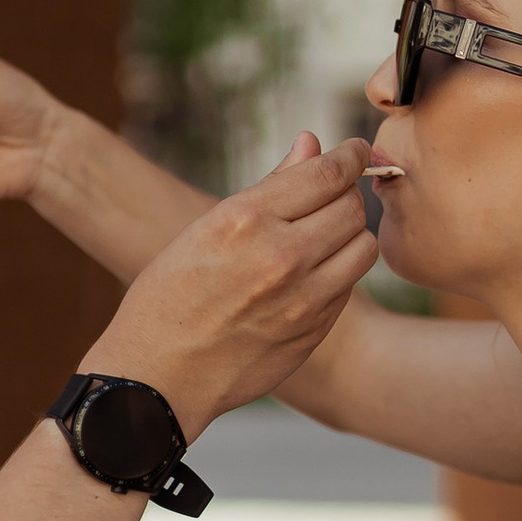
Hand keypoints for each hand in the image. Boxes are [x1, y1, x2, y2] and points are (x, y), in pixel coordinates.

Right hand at [87, 133, 375, 433]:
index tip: (357, 149)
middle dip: (347, 195)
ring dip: (351, 236)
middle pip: (353, 207)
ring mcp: (302, 299)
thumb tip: (313, 143)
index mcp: (246, 219)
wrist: (157, 377)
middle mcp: (281, 256)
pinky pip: (348, 287)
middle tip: (332, 197)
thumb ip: (270, 186)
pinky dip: (339, 274)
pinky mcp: (313, 332)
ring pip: (364, 247)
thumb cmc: (169, 296)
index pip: (328, 172)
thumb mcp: (207, 229)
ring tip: (325, 237)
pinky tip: (310, 277)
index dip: (351, 154)